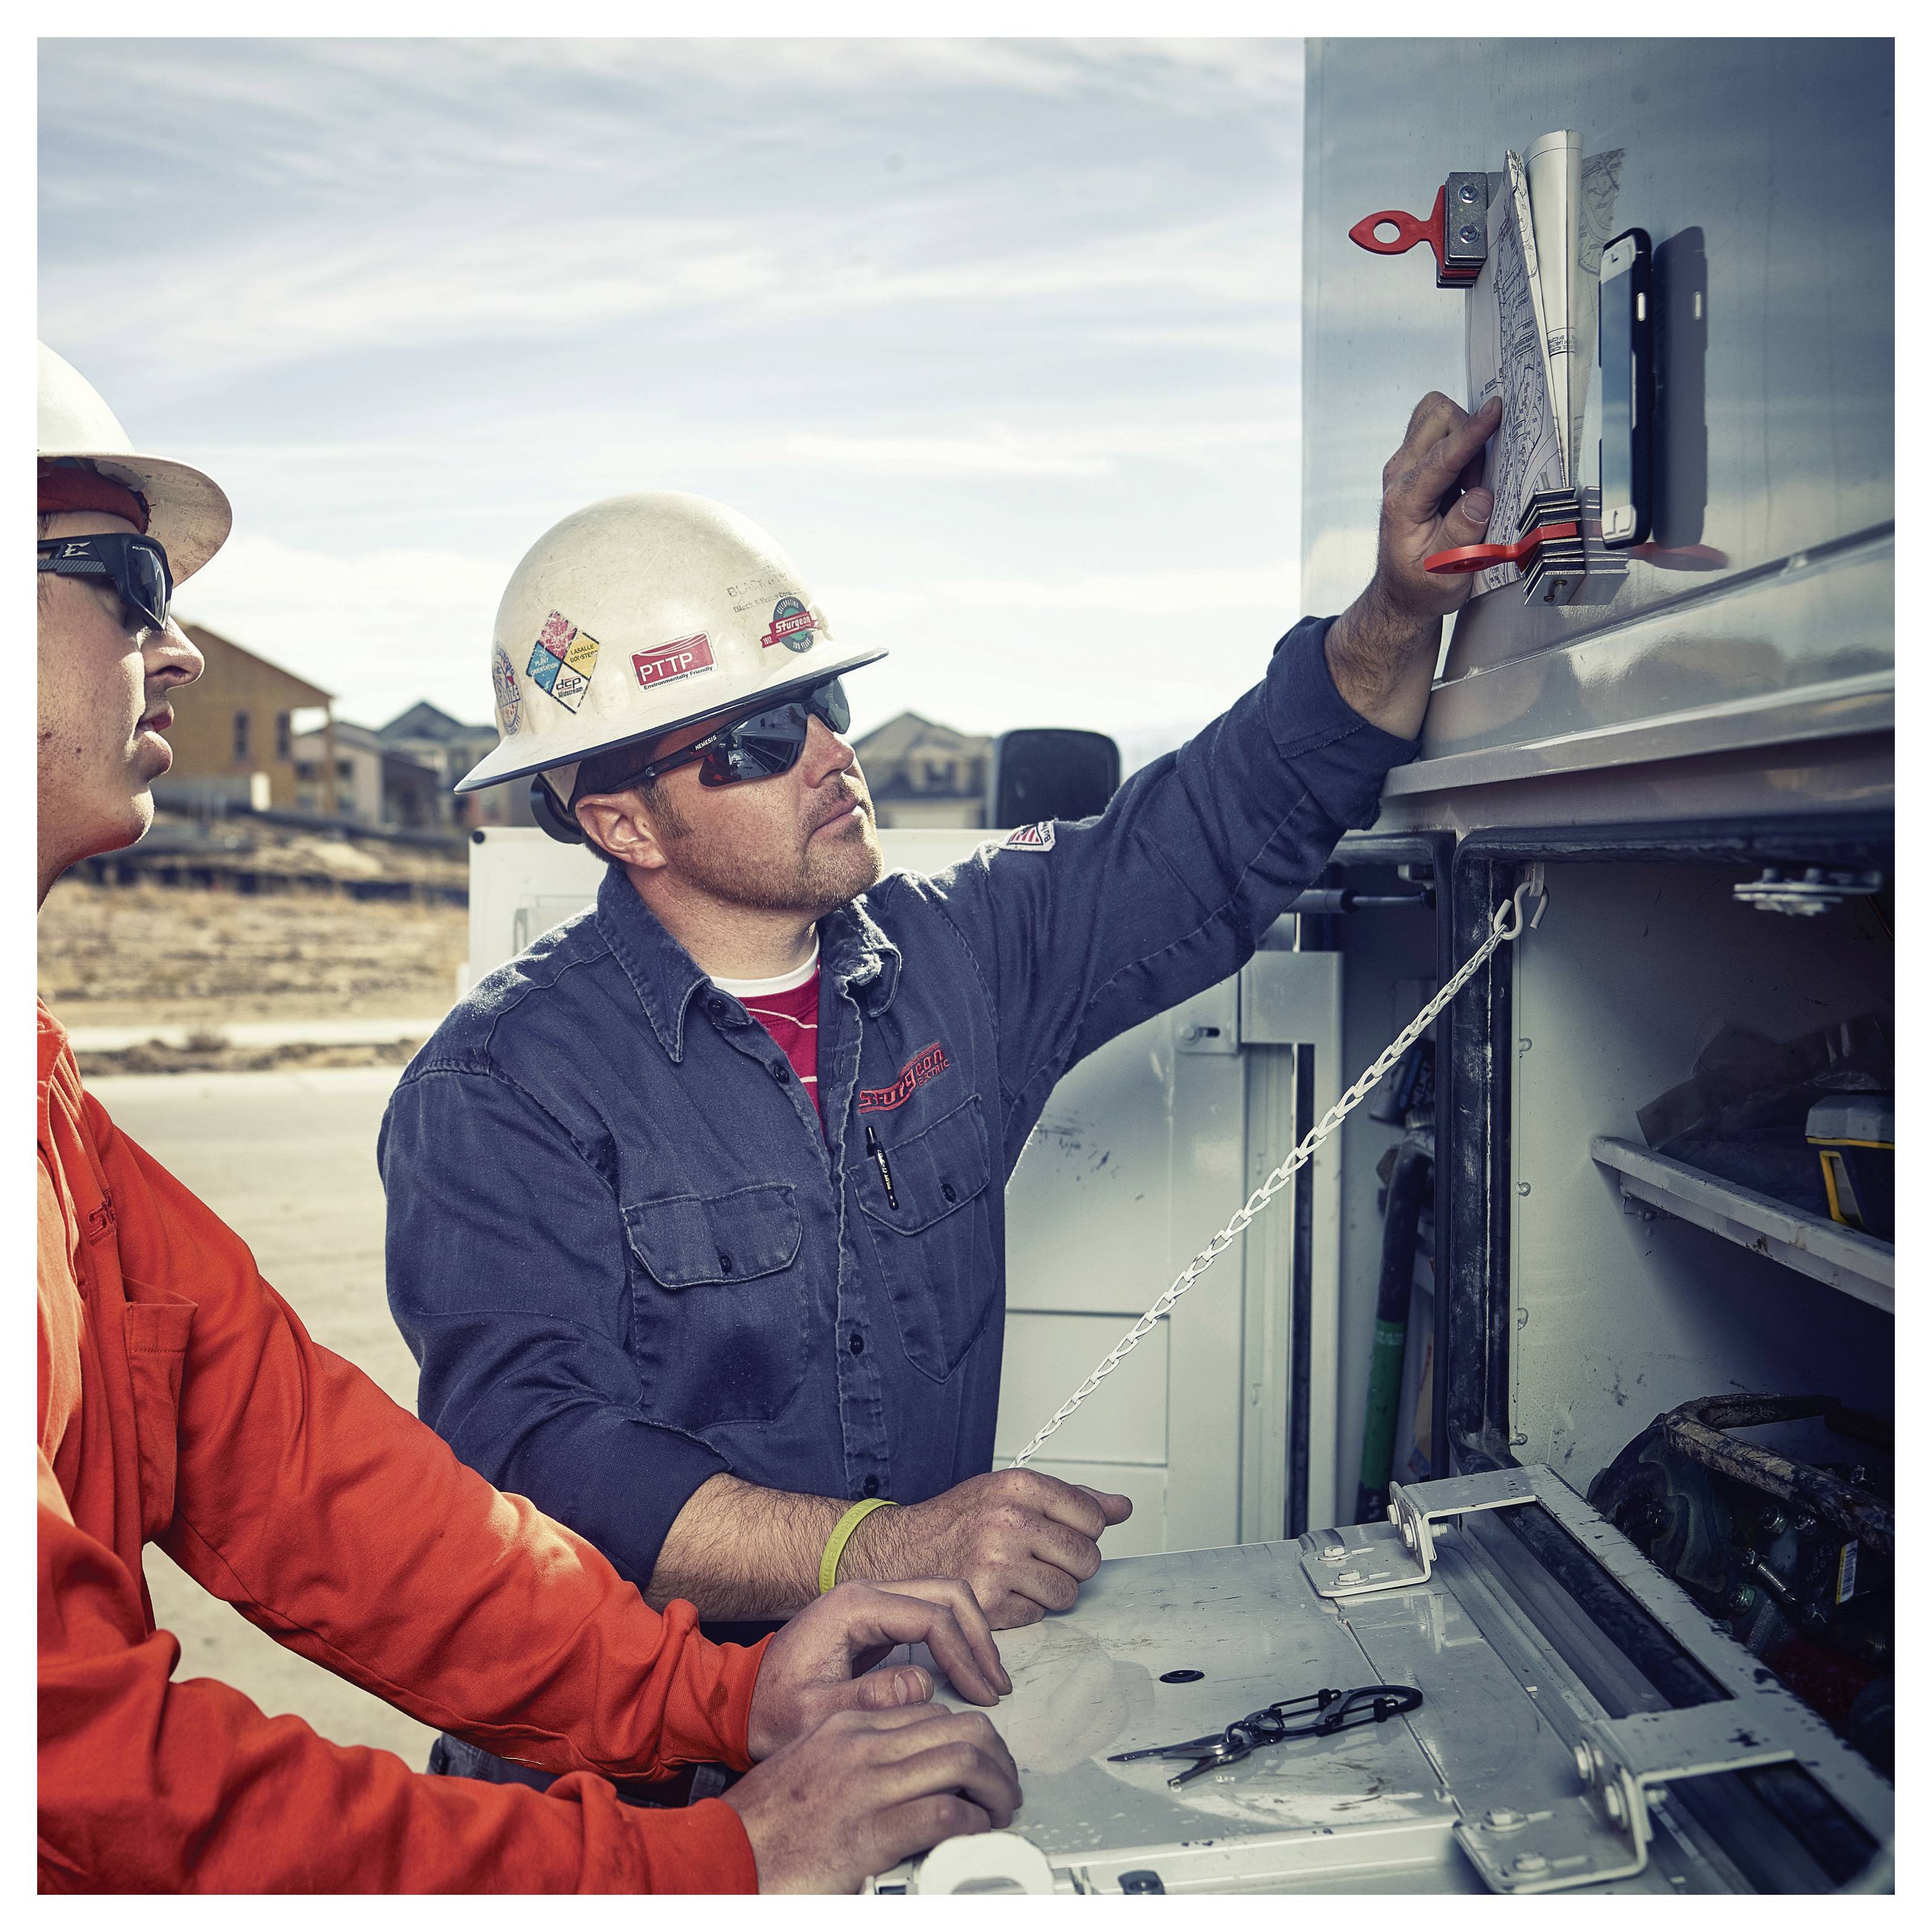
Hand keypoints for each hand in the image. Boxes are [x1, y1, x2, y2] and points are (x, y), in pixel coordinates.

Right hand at [722, 1704, 1020, 1893]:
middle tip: (1004, 1784)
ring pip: (962, 1762)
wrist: (723, 1854)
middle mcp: (862, 1744)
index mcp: (848, 1723)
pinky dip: (972, 1823)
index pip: (932, 1710)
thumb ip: (857, 1752)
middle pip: (959, 1728)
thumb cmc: (765, 1820)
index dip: (969, 1735)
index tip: (981, 1759)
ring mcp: (866, 1785)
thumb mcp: (811, 1761)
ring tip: (1001, 1807)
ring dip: (996, 1787)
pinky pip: (944, 1814)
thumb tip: (903, 1761)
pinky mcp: (870, 1832)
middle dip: (996, 1756)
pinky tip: (974, 1832)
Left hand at [745, 1578, 1009, 1759]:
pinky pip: (927, 1614)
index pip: (929, 1617)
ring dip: (971, 1634)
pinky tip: (964, 1671)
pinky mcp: (875, 1618)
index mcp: (853, 1608)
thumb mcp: (816, 1715)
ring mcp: (871, 1601)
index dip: (964, 1655)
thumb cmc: (771, 1711)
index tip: (982, 1694)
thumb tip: (926, 1685)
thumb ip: (871, 1698)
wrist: (739, 1701)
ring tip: (987, 1680)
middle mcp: (866, 1593)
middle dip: (978, 1637)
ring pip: (941, 1597)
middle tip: (996, 1684)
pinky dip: (954, 1638)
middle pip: (945, 1592)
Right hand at [845, 1470, 1131, 1628]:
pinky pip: (1038, 1615)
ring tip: (1020, 1576)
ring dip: (1050, 1591)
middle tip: (1041, 1559)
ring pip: (1067, 1592)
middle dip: (1071, 1565)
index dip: (1083, 1531)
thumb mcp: (1010, 1492)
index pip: (1093, 1517)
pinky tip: (1000, 1592)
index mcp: (1019, 1486)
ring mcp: (999, 1563)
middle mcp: (1010, 1521)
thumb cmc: (958, 1521)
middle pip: (1086, 1558)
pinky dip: (1024, 1609)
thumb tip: (1122, 1507)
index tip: (1062, 1533)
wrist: (901, 1551)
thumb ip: (1070, 1498)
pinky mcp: (989, 1602)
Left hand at [1370, 390, 1501, 623]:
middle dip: (1468, 433)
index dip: (1472, 432)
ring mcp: (1405, 467)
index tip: (1495, 411)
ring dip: (1466, 441)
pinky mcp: (1416, 466)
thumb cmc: (1422, 584)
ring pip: (1438, 419)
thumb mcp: (1446, 572)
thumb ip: (1462, 534)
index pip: (1441, 456)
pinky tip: (1464, 484)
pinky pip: (1443, 434)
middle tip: (1477, 480)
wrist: (1402, 592)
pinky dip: (1463, 447)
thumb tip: (1480, 498)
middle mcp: (1399, 476)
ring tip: (1469, 485)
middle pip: (1435, 416)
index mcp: (1404, 502)